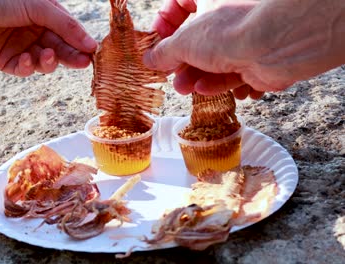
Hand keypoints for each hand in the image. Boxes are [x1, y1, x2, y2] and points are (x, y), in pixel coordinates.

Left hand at [0, 0, 96, 75]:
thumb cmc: (2, 0)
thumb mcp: (40, 8)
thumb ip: (66, 26)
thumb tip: (91, 44)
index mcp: (46, 18)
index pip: (69, 35)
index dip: (81, 44)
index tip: (92, 53)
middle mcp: (36, 34)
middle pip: (60, 51)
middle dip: (70, 57)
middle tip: (82, 63)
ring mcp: (22, 48)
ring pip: (44, 63)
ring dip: (48, 62)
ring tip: (46, 56)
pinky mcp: (7, 62)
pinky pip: (24, 69)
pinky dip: (26, 66)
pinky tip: (25, 58)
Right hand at [146, 0, 344, 98]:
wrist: (279, 43)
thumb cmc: (230, 29)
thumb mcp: (184, 42)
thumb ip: (164, 52)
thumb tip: (150, 60)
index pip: (180, 2)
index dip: (165, 23)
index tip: (156, 42)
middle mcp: (228, 13)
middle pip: (197, 39)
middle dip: (181, 61)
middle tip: (171, 75)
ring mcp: (244, 37)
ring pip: (214, 59)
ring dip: (197, 77)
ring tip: (187, 89)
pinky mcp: (257, 59)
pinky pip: (233, 73)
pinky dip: (221, 84)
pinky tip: (210, 91)